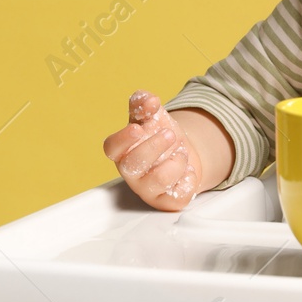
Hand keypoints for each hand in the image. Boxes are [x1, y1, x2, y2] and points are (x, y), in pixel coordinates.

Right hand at [101, 89, 201, 210]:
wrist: (183, 155)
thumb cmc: (160, 136)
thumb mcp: (152, 116)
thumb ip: (145, 103)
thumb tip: (149, 100)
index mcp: (122, 150)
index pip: (112, 148)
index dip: (122, 139)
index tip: (138, 128)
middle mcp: (131, 172)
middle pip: (133, 165)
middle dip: (154, 147)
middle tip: (170, 134)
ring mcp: (147, 189)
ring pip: (157, 180)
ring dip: (175, 162)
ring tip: (180, 154)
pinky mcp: (166, 202)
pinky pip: (178, 195)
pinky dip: (189, 178)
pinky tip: (187, 170)